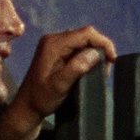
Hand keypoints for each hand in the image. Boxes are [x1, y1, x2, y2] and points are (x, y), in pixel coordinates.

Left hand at [0, 26, 118, 139]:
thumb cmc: (41, 98)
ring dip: (94, 54)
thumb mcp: (59, 85)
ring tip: (98, 72)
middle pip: (85, 35)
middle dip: (100, 49)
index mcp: (53, 44)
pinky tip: (89, 70)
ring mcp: (54, 45)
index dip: (103, 43)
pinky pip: (77, 48)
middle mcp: (53, 39)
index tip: (112, 60)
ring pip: (83, 42)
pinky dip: (86, 57)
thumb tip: (95, 53)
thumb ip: (76, 68)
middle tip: (105, 70)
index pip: (86, 33)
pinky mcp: (56, 52)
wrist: (27, 106)